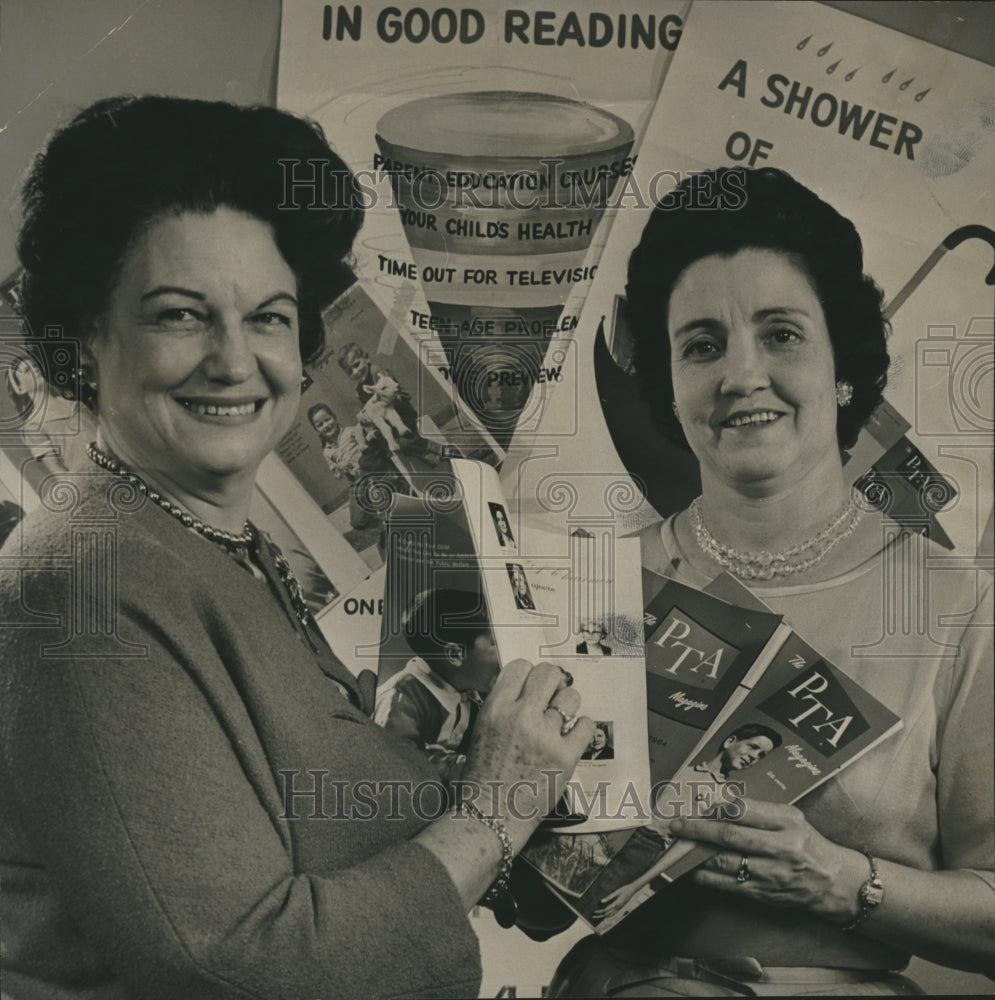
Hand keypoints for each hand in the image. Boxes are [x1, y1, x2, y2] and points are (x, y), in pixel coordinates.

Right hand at [460, 660, 592, 850]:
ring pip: (571, 697)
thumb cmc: (483, 776)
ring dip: (568, 705)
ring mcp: (546, 737)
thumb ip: (503, 706)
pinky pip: (586, 725)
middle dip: (553, 682)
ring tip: (561, 719)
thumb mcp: (481, 730)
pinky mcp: (566, 757)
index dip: (528, 674)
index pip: (521, 666)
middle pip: (549, 673)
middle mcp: (521, 717)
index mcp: (496, 708)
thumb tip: (526, 687)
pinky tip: (571, 736)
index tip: (531, 685)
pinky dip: (581, 728)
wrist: (490, 816)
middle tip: (551, 696)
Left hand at [592, 882, 638, 921]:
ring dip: (604, 916)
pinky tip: (606, 915)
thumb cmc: (624, 889)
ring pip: (610, 915)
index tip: (594, 912)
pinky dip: (608, 915)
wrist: (633, 890)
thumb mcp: (616, 892)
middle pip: (607, 914)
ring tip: (598, 917)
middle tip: (593, 917)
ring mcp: (620, 908)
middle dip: (600, 916)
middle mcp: (618, 908)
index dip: (599, 912)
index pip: (606, 910)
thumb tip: (601, 901)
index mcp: (616, 904)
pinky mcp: (620, 907)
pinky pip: (613, 913)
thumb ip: (609, 897)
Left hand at [670, 797, 864, 924]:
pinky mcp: (764, 894)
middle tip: (676, 825)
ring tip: (678, 845)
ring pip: (724, 862)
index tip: (695, 805)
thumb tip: (717, 806)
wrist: (833, 882)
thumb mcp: (790, 817)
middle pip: (730, 836)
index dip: (715, 807)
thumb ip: (758, 811)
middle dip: (697, 830)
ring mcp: (771, 874)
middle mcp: (780, 848)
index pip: (744, 810)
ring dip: (696, 854)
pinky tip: (691, 869)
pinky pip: (727, 885)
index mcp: (786, 822)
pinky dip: (706, 877)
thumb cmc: (806, 843)